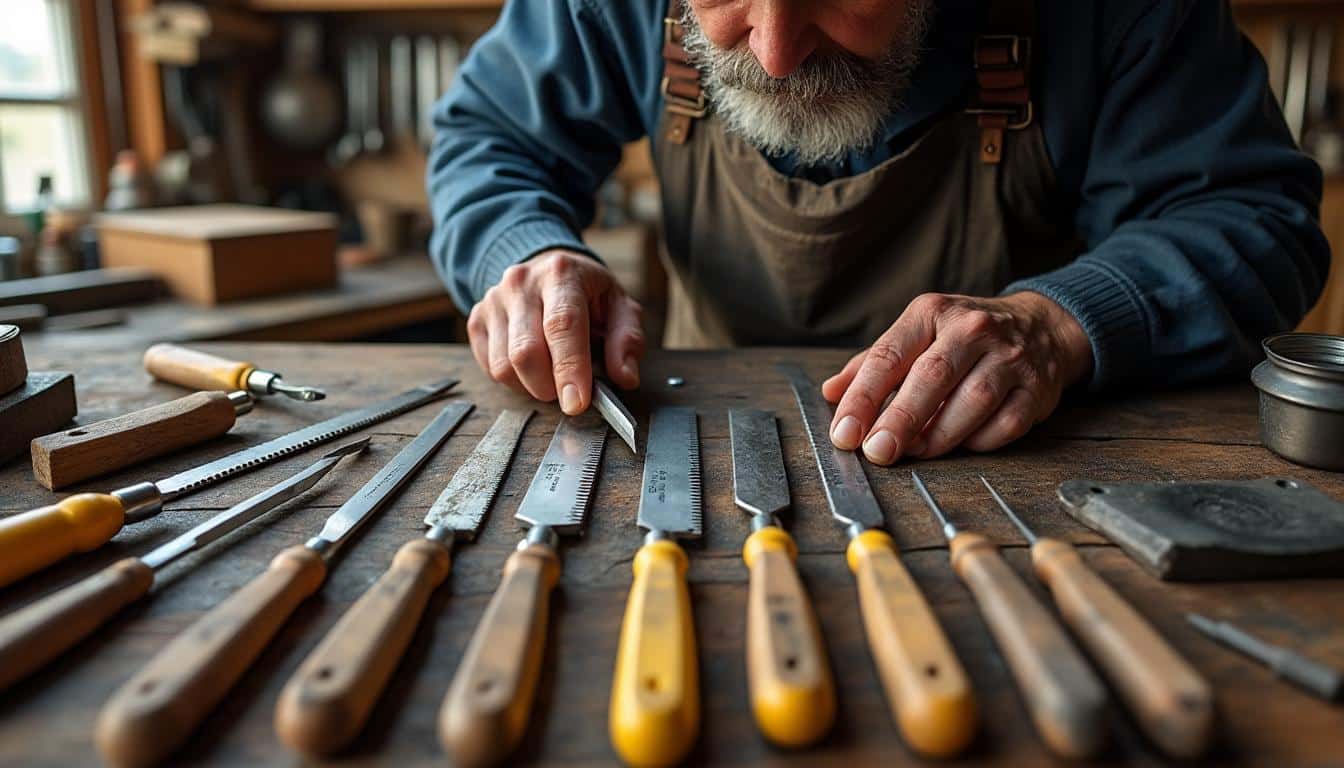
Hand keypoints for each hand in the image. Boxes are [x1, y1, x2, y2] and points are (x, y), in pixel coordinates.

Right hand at [467, 249, 645, 413]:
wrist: (547, 270)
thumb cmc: (588, 294)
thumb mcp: (620, 308)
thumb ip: (627, 341)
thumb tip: (624, 377)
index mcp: (562, 273)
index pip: (562, 325)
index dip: (569, 368)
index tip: (577, 403)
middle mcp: (521, 282)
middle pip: (526, 351)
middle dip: (549, 387)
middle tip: (569, 393)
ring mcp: (494, 300)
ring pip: (503, 366)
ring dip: (531, 387)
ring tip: (552, 375)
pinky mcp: (477, 319)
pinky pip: (489, 367)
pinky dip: (513, 381)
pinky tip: (532, 368)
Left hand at [822, 292, 1091, 463]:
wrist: (1042, 326)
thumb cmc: (964, 336)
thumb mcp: (917, 333)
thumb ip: (872, 364)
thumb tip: (832, 393)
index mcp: (932, 313)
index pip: (889, 356)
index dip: (862, 398)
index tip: (845, 433)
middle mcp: (972, 330)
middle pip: (931, 378)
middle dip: (899, 420)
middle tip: (876, 452)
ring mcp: (1010, 358)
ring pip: (971, 402)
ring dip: (937, 436)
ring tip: (914, 451)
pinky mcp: (1036, 389)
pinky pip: (1004, 425)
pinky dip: (978, 442)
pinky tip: (960, 445)